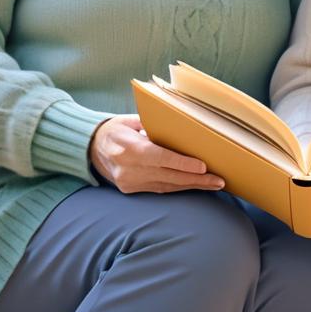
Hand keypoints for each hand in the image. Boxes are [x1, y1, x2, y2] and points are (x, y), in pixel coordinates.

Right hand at [88, 114, 224, 193]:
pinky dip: (178, 187)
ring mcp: (129, 183)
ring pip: (166, 186)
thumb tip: (179, 125)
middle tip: (218, 180)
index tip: (202, 167)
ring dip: (191, 186)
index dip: (182, 163)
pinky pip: (159, 189)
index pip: (160, 158)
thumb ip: (151, 125)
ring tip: (213, 185)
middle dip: (195, 180)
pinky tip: (193, 185)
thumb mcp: (130, 121)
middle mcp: (129, 169)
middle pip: (168, 176)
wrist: (92, 148)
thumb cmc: (116, 128)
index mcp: (129, 149)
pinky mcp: (131, 190)